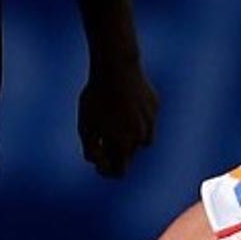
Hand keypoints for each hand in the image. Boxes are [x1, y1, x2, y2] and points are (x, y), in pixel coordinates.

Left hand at [78, 60, 157, 177]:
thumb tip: (98, 163)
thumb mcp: (85, 127)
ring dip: (129, 135)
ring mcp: (152, 121)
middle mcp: (142, 137)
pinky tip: (124, 102)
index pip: (120, 172)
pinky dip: (136, 116)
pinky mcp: (155, 105)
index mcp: (125, 145)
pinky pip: (146, 118)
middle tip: (102, 137)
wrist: (116, 67)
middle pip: (130, 154)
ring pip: (141, 137)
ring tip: (114, 119)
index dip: (108, 171)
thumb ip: (90, 150)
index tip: (99, 164)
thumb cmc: (97, 98)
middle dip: (117, 150)